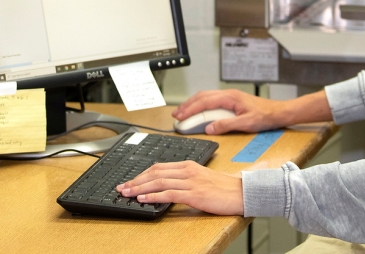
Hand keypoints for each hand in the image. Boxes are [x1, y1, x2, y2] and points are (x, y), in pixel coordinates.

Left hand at [116, 161, 243, 215]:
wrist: (242, 192)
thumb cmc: (223, 188)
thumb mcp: (202, 178)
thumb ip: (185, 179)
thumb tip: (166, 186)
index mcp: (188, 165)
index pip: (159, 167)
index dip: (142, 174)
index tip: (130, 181)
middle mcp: (187, 170)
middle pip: (155, 173)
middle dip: (136, 180)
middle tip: (122, 187)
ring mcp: (191, 182)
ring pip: (159, 182)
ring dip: (140, 188)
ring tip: (127, 193)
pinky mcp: (194, 194)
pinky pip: (169, 194)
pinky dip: (153, 196)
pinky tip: (143, 199)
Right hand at [172, 89, 330, 134]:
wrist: (279, 112)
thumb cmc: (266, 116)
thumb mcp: (246, 123)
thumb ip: (226, 125)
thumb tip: (209, 128)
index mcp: (230, 97)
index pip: (204, 102)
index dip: (190, 109)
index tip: (180, 117)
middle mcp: (228, 94)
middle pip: (201, 97)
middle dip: (187, 106)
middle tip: (176, 116)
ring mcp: (229, 97)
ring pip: (205, 97)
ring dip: (193, 104)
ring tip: (183, 114)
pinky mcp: (232, 101)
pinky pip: (211, 100)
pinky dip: (201, 105)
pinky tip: (198, 112)